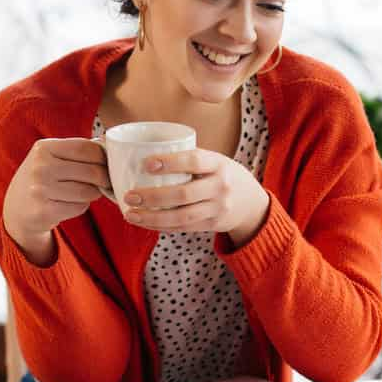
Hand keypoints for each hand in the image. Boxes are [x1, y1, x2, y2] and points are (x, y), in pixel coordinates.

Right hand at [3, 138, 110, 248]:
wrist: (17, 208)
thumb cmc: (42, 178)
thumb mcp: (51, 157)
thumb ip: (76, 151)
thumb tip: (107, 145)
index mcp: (43, 148)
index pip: (86, 148)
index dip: (103, 157)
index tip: (108, 163)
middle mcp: (40, 167)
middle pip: (91, 171)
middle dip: (104, 178)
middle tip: (104, 182)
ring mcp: (41, 190)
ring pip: (88, 191)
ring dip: (93, 193)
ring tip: (83, 192)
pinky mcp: (45, 211)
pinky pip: (80, 207)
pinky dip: (81, 206)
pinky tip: (70, 203)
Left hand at [122, 149, 270, 245]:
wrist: (251, 202)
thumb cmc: (221, 174)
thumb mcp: (214, 160)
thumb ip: (188, 159)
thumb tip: (144, 154)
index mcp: (218, 164)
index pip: (194, 161)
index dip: (170, 163)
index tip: (146, 164)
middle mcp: (220, 187)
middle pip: (184, 194)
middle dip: (153, 196)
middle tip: (130, 195)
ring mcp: (218, 208)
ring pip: (182, 216)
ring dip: (153, 217)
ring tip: (131, 214)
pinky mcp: (213, 225)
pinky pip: (183, 227)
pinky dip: (161, 226)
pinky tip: (144, 222)